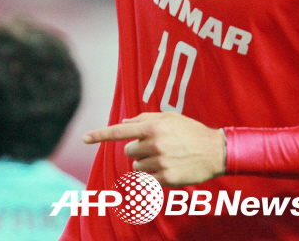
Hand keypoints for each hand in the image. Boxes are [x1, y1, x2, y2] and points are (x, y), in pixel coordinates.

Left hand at [84, 112, 225, 186]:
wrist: (214, 151)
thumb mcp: (170, 118)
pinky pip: (147, 179)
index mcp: (153, 126)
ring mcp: (159, 162)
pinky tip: (169, 168)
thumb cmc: (191, 131)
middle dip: (138, 149)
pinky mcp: (165, 178)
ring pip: (136, 166)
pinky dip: (154, 175)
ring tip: (165, 157)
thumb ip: (146, 119)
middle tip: (156, 146)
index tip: (84, 138)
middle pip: (128, 151)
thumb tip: (124, 123)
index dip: (100, 134)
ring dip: (146, 163)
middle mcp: (154, 144)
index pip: (120, 131)